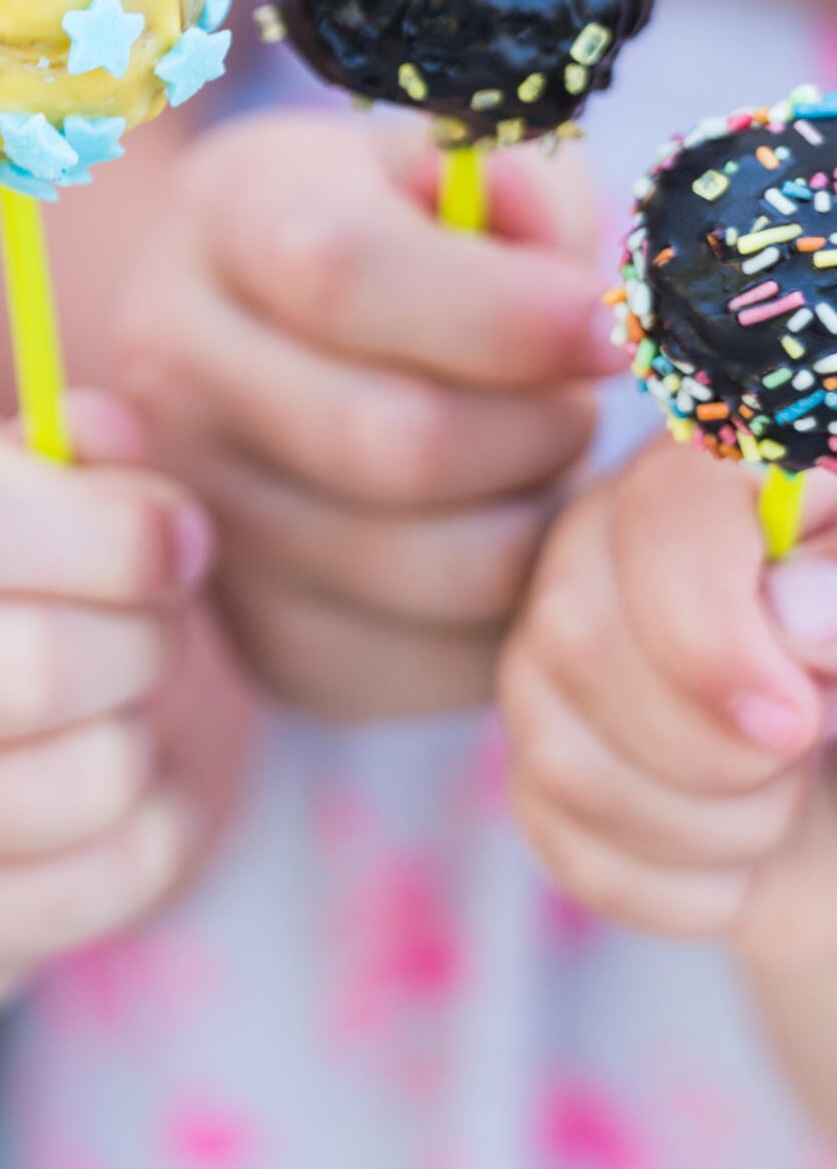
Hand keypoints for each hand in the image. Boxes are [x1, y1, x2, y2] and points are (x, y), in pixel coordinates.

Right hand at [0, 398, 219, 1038]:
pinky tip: (121, 792)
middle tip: (157, 620)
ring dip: (144, 733)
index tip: (171, 534)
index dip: (91, 525)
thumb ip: (41, 451)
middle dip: (136, 635)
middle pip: (14, 666)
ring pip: (70, 784)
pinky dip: (150, 830)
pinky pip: (90, 885)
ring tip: (123, 703)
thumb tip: (120, 440)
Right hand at [115, 109, 619, 722]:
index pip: (344, 272)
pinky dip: (513, 609)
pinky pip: (442, 660)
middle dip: (540, 425)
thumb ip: (524, 194)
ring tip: (538, 459)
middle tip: (578, 398)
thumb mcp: (454, 166)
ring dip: (540, 518)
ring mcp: (204, 518)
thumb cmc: (404, 231)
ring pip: (440, 568)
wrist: (291, 334)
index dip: (505, 311)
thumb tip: (572, 299)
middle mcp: (174, 368)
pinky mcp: (267, 641)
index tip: (607, 327)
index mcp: (224, 216)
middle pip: (397, 441)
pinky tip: (504, 528)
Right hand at [502, 438, 836, 975]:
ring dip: (698, 826)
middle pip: (572, 637)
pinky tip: (736, 853)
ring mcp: (563, 640)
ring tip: (780, 800)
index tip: (797, 724)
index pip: (662, 515)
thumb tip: (789, 615)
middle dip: (707, 748)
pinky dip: (668, 884)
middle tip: (805, 753)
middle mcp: (616, 532)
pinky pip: (554, 831)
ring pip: (554, 751)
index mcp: (728, 469)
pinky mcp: (549, 743)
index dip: (709, 635)